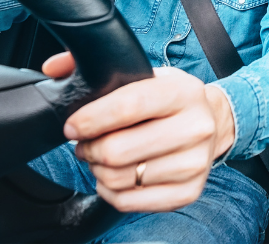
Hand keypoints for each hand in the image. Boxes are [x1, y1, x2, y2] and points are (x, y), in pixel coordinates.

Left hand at [43, 52, 234, 212]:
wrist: (214, 122)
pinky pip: (129, 201)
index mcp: (185, 92)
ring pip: (120, 179)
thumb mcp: (147, 74)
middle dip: (90, 148)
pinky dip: (111, 191)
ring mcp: (195, 162)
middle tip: (88, 143)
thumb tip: (53, 68)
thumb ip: (101, 67)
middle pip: (118, 150)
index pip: (128, 107)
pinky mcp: (189, 191)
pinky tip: (117, 176)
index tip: (72, 125)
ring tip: (104, 158)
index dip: (89, 119)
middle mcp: (197, 127)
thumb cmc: (171, 99)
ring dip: (99, 170)